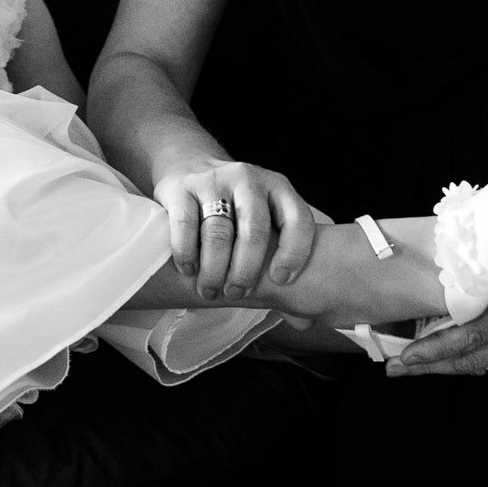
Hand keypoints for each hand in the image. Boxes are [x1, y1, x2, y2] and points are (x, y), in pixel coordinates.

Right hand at [152, 159, 317, 300]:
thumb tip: (305, 323)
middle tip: (237, 294)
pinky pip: (185, 225)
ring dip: (214, 270)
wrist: (191, 163)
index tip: (280, 280)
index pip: (298, 219)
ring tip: (210, 291)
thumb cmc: (237, 206)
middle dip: (246, 270)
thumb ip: (284, 264)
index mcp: (279, 188)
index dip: (294, 253)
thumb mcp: (267, 218)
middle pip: (255, 230)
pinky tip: (189, 270)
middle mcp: (249, 180)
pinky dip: (187, 254)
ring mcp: (214, 181)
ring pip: (218, 233)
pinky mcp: (182, 188)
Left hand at [386, 228, 487, 377]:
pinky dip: (468, 361)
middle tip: (395, 369)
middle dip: (429, 368)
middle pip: (469, 361)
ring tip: (413, 367)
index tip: (405, 356)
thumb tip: (434, 289)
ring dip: (445, 367)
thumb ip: (475, 278)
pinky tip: (445, 359)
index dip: (433, 351)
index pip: (466, 337)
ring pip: (481, 365)